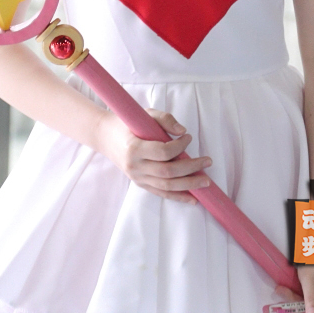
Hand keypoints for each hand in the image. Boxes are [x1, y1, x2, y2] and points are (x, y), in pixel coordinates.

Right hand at [97, 107, 211, 203]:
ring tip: (206, 181)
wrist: (106, 137)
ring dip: (189, 184)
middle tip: (208, 161)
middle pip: (167, 172)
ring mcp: (137, 178)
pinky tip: (193, 198)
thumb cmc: (128, 123)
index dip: (179, 146)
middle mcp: (135, 166)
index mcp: (134, 148)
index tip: (188, 137)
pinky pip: (161, 193)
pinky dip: (178, 196)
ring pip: (166, 186)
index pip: (162, 152)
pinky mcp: (140, 183)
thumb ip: (165, 119)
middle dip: (191, 168)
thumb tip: (183, 131)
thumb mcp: (145, 114)